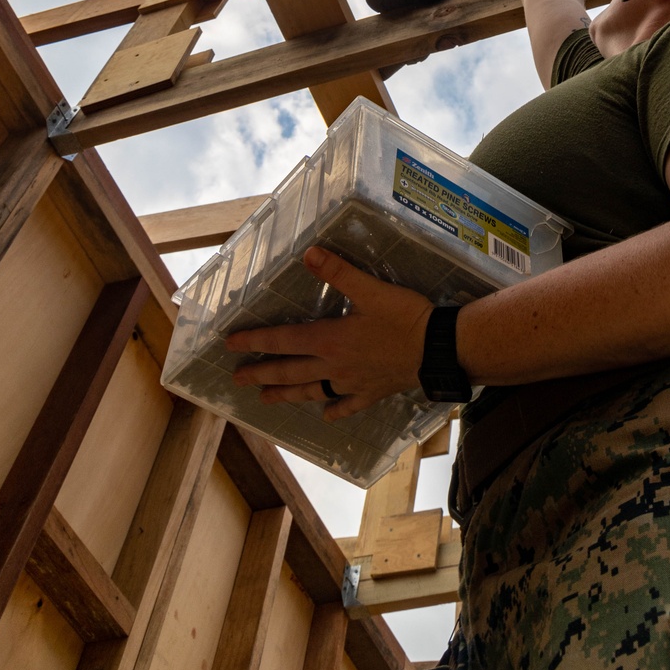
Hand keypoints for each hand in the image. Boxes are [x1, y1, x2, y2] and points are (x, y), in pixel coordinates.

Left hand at [226, 246, 432, 420]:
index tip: (231, 346)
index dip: (256, 342)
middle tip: (237, 379)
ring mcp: (352, 384)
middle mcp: (334, 366)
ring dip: (286, 394)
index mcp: (329, 339)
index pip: (284, 340)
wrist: (438, 349)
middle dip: (261, 373)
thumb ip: (338, 272)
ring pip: (311, 391)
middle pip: (290, 371)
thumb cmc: (404, 317)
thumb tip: (308, 253)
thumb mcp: (371, 289)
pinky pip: (347, 405)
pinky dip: (334, 410)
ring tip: (266, 398)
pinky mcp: (372, 393)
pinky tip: (326, 416)